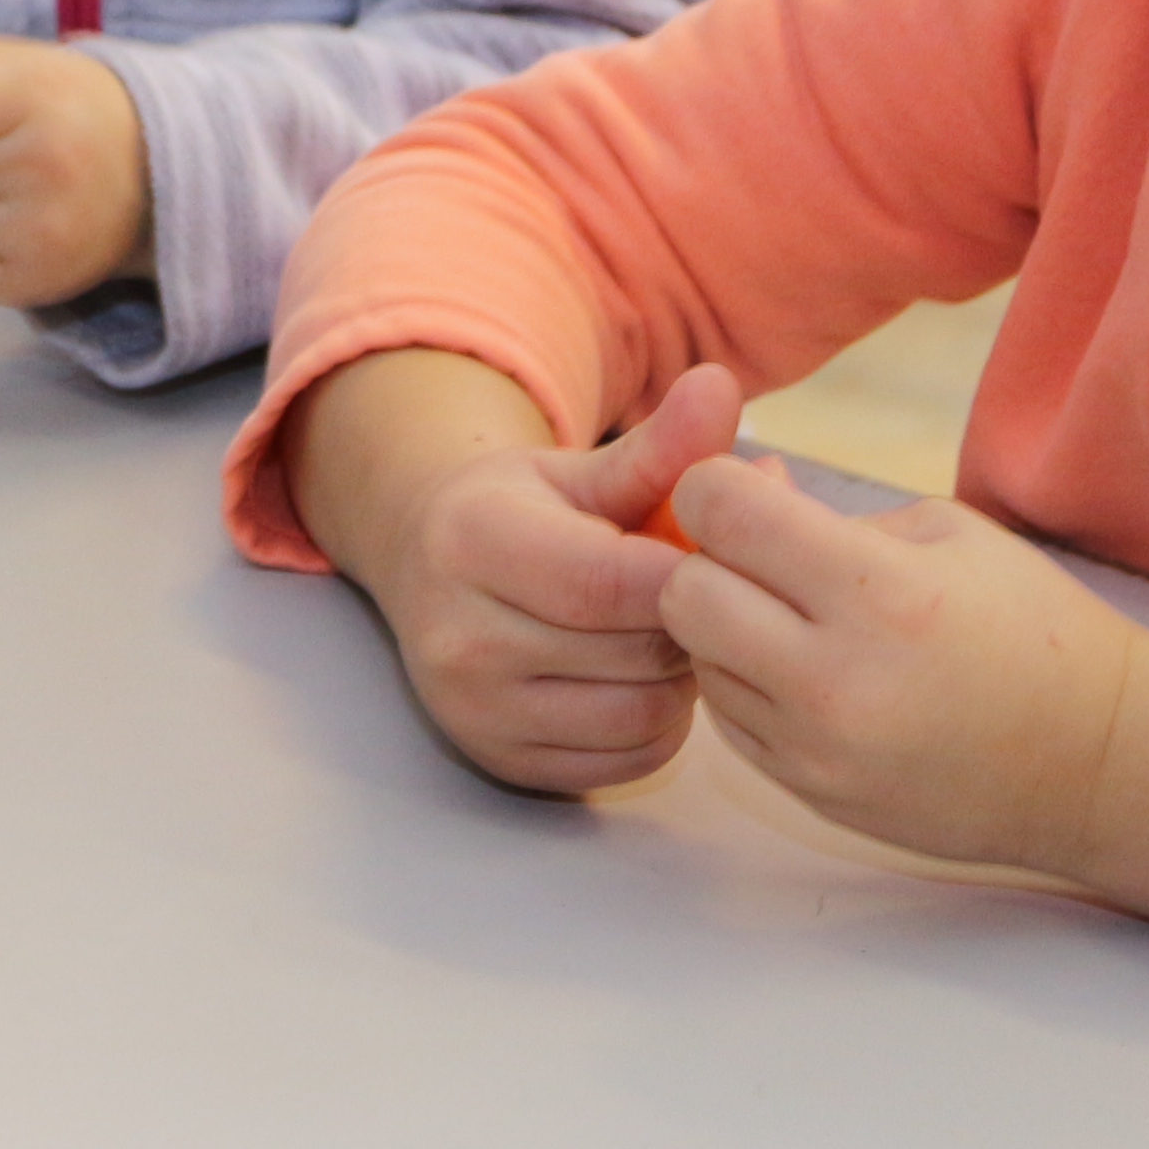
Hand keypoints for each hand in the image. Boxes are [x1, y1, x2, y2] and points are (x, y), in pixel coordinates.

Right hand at [288, 352, 732, 794]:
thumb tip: (721, 386)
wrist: (426, 566)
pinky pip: (625, 761)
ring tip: (664, 633)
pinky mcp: (500, 762)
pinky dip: (656, 725)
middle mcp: (458, 637)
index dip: (685, 573)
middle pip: (633, 652)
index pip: (610, 580)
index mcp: (472, 540)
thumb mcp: (579, 469)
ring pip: (639, 715)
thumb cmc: (518, 511)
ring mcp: (474, 710)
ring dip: (677, 679)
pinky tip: (640, 679)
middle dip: (688, 623)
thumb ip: (659, 445)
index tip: (712, 555)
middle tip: (695, 593)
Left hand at [657, 456, 1148, 929]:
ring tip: (790, 616)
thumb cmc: (1032, 629)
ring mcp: (819, 750)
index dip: (711, 485)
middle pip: (684, 594)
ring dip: (723, 628)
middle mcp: (836, 679)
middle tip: (754, 556)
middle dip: (705, 559)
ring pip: (698, 663)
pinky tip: (804, 670)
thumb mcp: (947, 535)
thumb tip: (735, 486)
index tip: (738, 490)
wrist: (1101, 766)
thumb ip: (827, 511)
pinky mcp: (813, 794)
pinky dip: (747, 686)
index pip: (720, 513)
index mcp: (880, 593)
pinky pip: (730, 722)